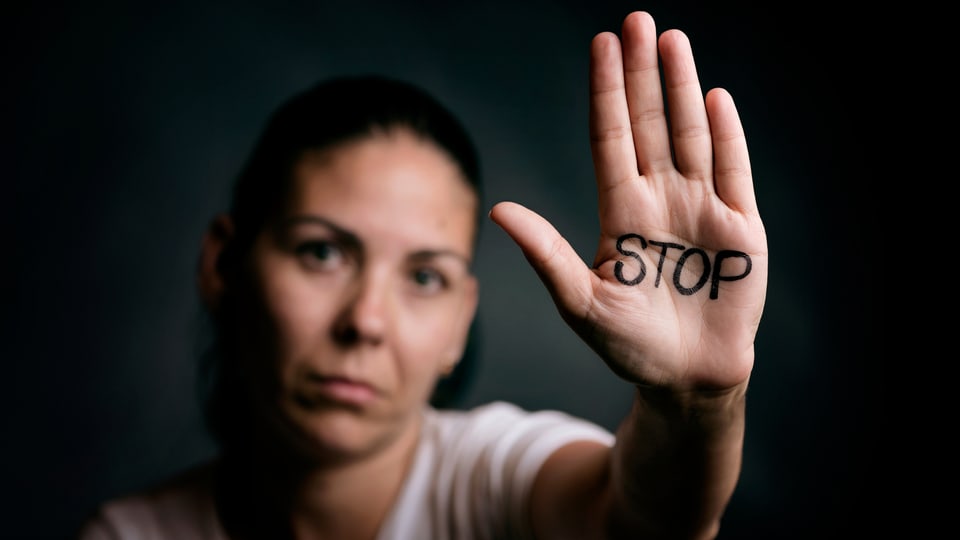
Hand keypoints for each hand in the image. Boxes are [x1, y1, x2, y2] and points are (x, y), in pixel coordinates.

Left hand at [490, 11, 767, 391]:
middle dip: (642, 74)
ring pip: (690, 135)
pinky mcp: (741, 229)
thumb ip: (546, 254)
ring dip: (682, 89)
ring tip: (672, 41)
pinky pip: (734, 171)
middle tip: (637, 20)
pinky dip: (727, 136)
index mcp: (621, 213)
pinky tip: (714, 97)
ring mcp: (701, 209)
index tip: (601, 45)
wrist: (686, 379)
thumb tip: (498, 210)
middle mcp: (660, 200)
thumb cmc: (630, 346)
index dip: (606, 93)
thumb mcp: (581, 302)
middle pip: (648, 124)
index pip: (610, 139)